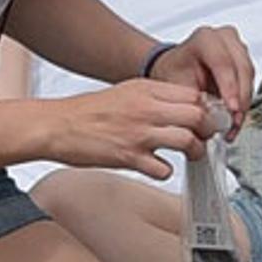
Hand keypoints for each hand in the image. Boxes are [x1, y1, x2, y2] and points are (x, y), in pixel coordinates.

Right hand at [39, 70, 222, 177]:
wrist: (54, 126)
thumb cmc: (86, 112)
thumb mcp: (125, 91)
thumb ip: (154, 96)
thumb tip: (184, 106)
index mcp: (145, 90)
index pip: (194, 95)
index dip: (207, 108)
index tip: (206, 117)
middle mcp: (145, 109)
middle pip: (198, 116)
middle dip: (207, 129)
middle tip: (204, 136)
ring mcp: (138, 133)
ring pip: (187, 141)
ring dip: (195, 151)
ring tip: (191, 154)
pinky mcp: (128, 157)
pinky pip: (163, 169)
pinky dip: (165, 171)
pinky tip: (158, 167)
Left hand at [149, 22, 258, 124]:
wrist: (175, 67)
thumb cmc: (174, 72)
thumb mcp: (178, 86)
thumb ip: (195, 100)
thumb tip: (211, 120)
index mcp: (204, 39)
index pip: (223, 62)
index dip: (230, 87)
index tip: (232, 109)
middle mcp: (224, 38)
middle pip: (241, 69)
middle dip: (240, 98)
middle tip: (235, 120)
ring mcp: (237, 46)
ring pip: (249, 76)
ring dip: (244, 101)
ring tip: (235, 122)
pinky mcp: (245, 58)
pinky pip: (250, 80)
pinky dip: (244, 99)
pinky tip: (237, 116)